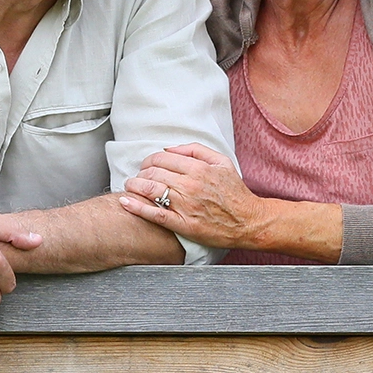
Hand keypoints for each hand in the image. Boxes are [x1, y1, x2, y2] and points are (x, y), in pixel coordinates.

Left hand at [121, 143, 259, 249]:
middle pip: (153, 172)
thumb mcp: (222, 162)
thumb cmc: (234, 192)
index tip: (147, 165)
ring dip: (134, 186)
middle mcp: (190, 185)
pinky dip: (136, 207)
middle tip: (138, 176)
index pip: (162, 158)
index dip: (149, 159)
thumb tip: (170, 148)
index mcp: (199, 168)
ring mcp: (185, 205)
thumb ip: (196, 150)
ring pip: (150, 190)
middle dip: (140, 172)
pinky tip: (125, 202)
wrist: (247, 221)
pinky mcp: (183, 224)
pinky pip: (154, 214)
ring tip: (130, 186)